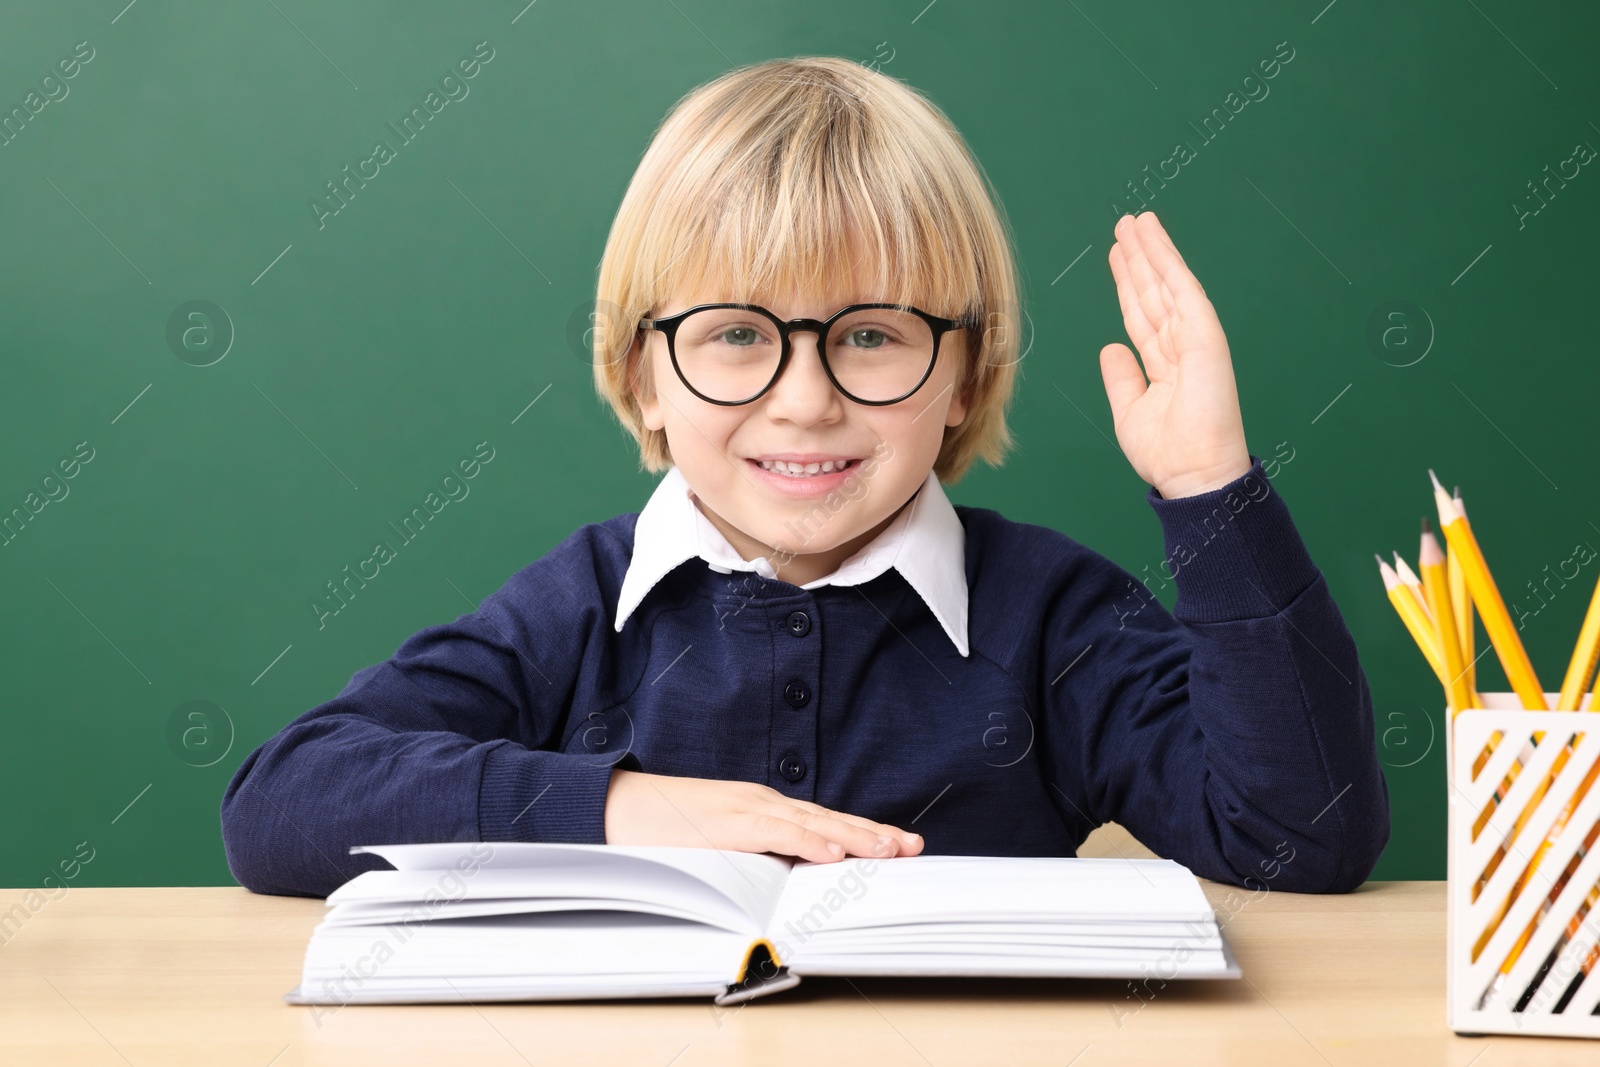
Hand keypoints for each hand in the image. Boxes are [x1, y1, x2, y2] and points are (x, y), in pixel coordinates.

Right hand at [604, 769, 923, 862]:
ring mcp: (744, 809)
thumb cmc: (659, 829)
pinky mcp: (725, 823)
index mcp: (761, 808)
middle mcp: (761, 803)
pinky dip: (806, 842)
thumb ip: (750, 854)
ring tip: (888, 851)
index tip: (898, 843)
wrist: (611, 805)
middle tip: (913, 847)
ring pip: (811, 824)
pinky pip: (773, 834)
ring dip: (853, 838)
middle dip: (873, 834)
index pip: (822, 821)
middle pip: (828, 819)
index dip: (862, 832)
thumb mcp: (717, 841)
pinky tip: (832, 853)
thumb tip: (781, 882)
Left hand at [1100, 212, 1251, 498]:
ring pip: (1166, 285)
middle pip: (1152, 293)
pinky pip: (1183, 291)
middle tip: (1124, 225)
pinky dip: (1169, 262)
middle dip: (1138, 259)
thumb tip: (1111, 347)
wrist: (1192, 474)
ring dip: (1151, 250)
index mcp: (1163, 365)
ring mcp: (1195, 339)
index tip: (1115, 256)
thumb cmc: (1166, 453)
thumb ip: (1121, 377)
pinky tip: (1155, 239)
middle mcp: (1180, 347)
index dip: (1127, 285)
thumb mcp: (1130, 411)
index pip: (1141, 315)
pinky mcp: (1206, 337)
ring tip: (1135, 221)